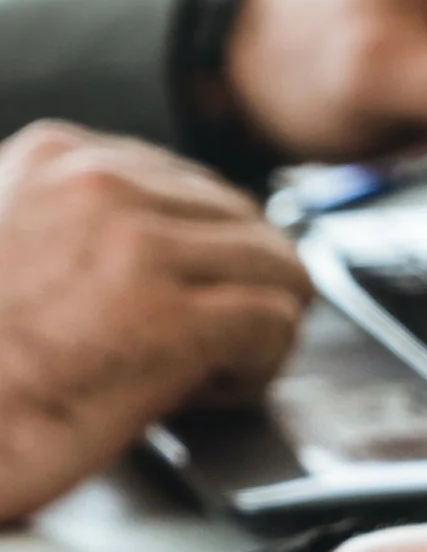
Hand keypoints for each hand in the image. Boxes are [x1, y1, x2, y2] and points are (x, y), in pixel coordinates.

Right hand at [0, 122, 308, 522]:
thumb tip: (151, 241)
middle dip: (237, 284)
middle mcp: (100, 188)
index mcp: (53, 160)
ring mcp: (139, 250)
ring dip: (257, 322)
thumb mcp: (6, 245)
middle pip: (242, 220)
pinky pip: (273, 324)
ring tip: (209, 368)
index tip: (183, 294)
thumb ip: (67, 222)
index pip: (186, 183)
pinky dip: (259, 365)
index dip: (199, 249)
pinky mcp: (168, 322)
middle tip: (209, 340)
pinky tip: (208, 391)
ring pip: (276, 267)